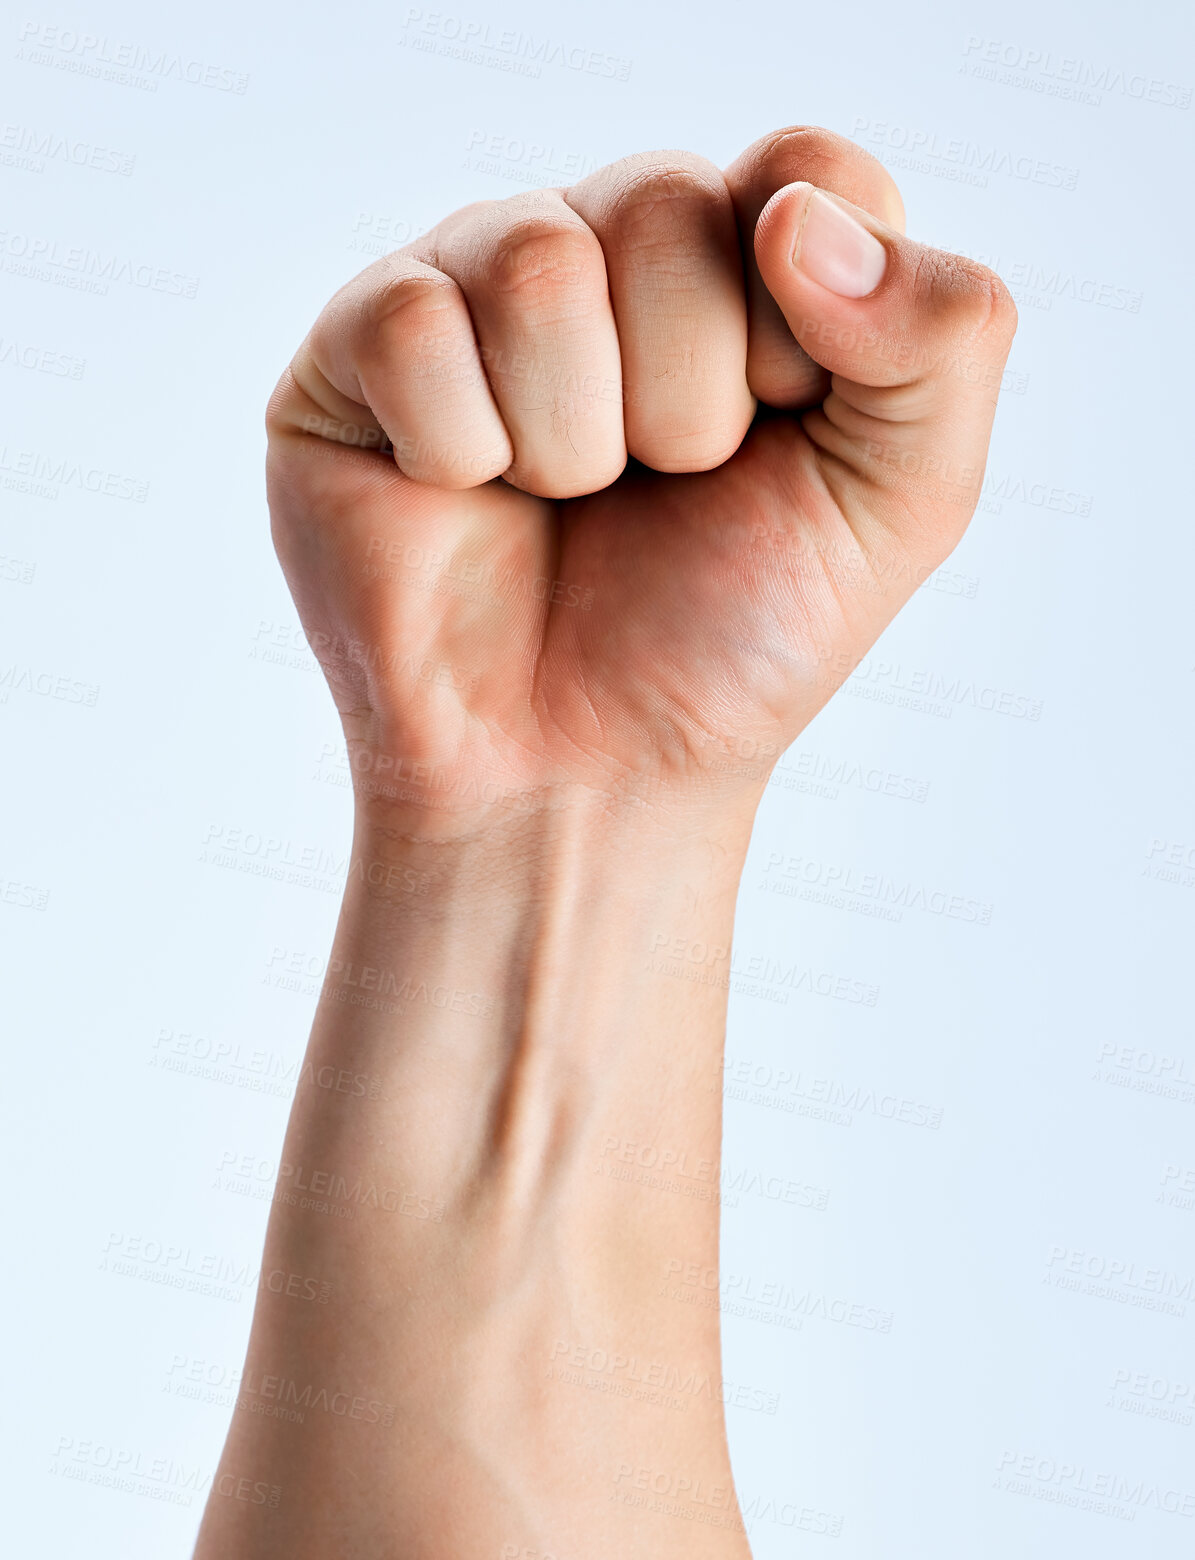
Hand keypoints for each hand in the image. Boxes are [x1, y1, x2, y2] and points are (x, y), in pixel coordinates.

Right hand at [266, 126, 1015, 829]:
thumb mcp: (902, 503)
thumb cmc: (728, 643)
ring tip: (563, 505)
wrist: (578, 779)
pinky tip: (462, 499)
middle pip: (663, 202)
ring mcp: (475, 287)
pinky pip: (411, 323)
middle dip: (686, 403)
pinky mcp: (357, 348)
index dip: (804, 322)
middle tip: (657, 492)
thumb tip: (794, 214)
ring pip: (535, 262)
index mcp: (744, 264)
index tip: (779, 431)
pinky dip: (460, 451)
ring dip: (575, 440)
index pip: (803, 167)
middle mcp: (608, 250)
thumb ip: (946, 335)